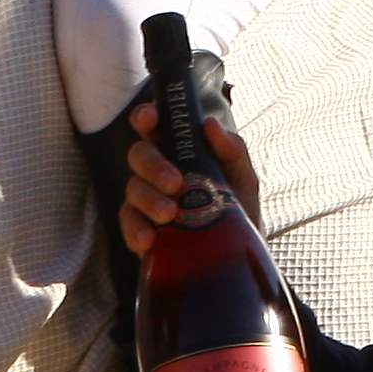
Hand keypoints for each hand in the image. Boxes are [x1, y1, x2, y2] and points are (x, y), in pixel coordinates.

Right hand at [117, 103, 262, 255]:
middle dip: (153, 165)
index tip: (150, 118)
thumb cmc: (238, 208)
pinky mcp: (142, 230)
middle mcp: (157, 171)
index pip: (154, 126)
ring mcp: (147, 201)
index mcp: (179, 151)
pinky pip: (128, 225)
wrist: (240, 254)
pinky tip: (148, 239)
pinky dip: (135, 230)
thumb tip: (210, 125)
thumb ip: (232, 151)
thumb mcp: (243, 178)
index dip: (146, 116)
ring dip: (148, 199)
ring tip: (170, 215)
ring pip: (132, 188)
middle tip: (175, 183)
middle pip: (139, 154)